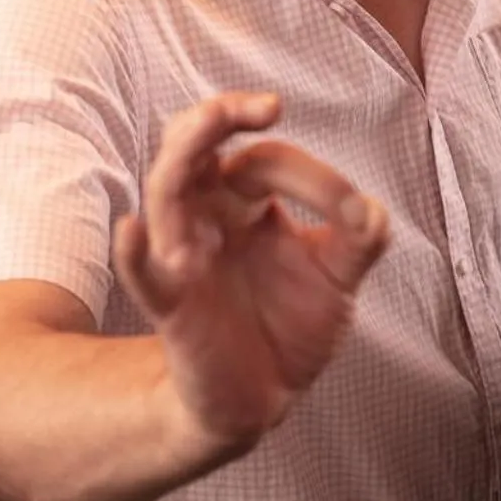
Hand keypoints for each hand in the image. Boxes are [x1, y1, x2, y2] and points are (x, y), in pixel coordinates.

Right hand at [112, 92, 389, 452]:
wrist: (268, 395)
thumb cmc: (294, 321)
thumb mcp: (339, 275)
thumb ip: (360, 238)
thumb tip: (367, 209)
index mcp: (245, 203)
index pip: (262, 159)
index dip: (308, 174)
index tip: (349, 208)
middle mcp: (208, 218)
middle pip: (193, 147)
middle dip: (219, 115)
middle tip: (265, 105)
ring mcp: (184, 257)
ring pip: (165, 193)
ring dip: (183, 156)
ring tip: (207, 126)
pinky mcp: (172, 305)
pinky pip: (143, 275)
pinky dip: (133, 253)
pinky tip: (133, 229)